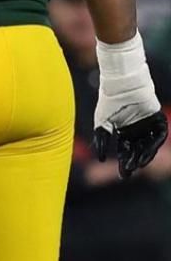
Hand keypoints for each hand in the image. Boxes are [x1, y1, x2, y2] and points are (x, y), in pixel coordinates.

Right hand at [92, 36, 165, 177]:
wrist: (120, 86)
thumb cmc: (109, 103)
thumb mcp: (101, 125)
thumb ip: (101, 142)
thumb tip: (101, 160)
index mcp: (124, 130)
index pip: (125, 150)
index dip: (124, 162)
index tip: (122, 175)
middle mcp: (137, 129)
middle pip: (137, 150)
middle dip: (133, 162)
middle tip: (129, 173)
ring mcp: (148, 125)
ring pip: (148, 145)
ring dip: (144, 156)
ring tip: (139, 166)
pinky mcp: (157, 120)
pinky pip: (158, 136)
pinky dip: (153, 145)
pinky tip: (146, 154)